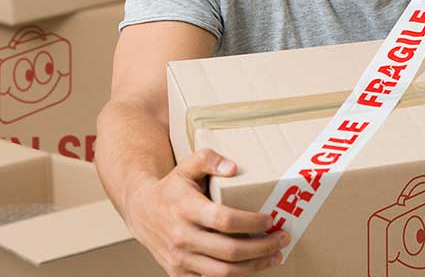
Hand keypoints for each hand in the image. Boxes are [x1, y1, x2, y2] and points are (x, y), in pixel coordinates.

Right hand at [124, 148, 287, 276]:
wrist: (141, 211)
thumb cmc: (171, 188)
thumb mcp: (186, 166)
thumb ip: (207, 159)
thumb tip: (232, 167)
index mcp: (186, 208)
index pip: (224, 220)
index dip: (251, 222)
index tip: (271, 219)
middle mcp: (181, 236)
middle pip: (230, 251)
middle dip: (262, 247)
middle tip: (282, 238)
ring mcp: (179, 258)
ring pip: (224, 273)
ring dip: (254, 267)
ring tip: (275, 256)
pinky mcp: (178, 273)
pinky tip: (252, 267)